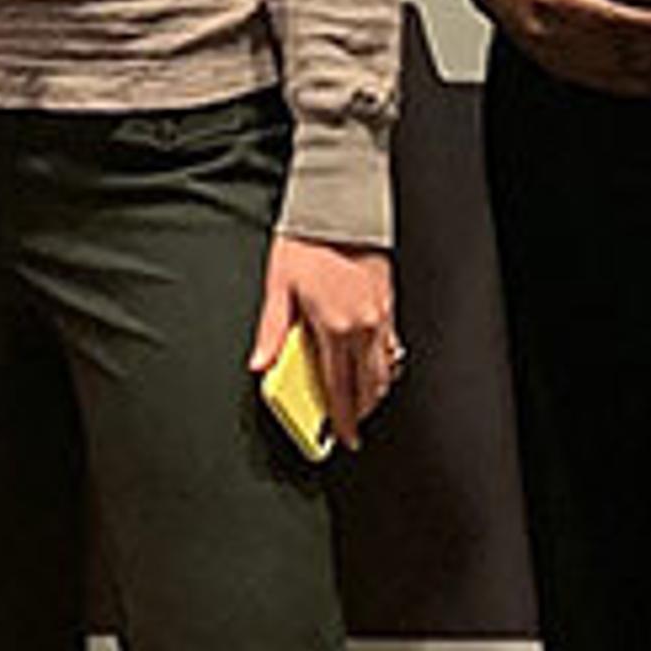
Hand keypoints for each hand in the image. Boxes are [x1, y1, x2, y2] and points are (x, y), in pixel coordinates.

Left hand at [251, 233, 397, 450]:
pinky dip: (383, 365)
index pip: (340, 387)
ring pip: (385, 369)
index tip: (345, 437)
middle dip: (361, 410)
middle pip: (369, 385)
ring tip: (359, 403)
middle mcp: (363, 325)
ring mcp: (380, 316)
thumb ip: (271, 333)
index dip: (343, 418)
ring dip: (374, 390)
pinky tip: (371, 369)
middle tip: (350, 425)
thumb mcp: (277, 289)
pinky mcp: (389, 305)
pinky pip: (391, 347)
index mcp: (334, 327)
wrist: (336, 213)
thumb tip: (259, 365)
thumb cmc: (304, 246)